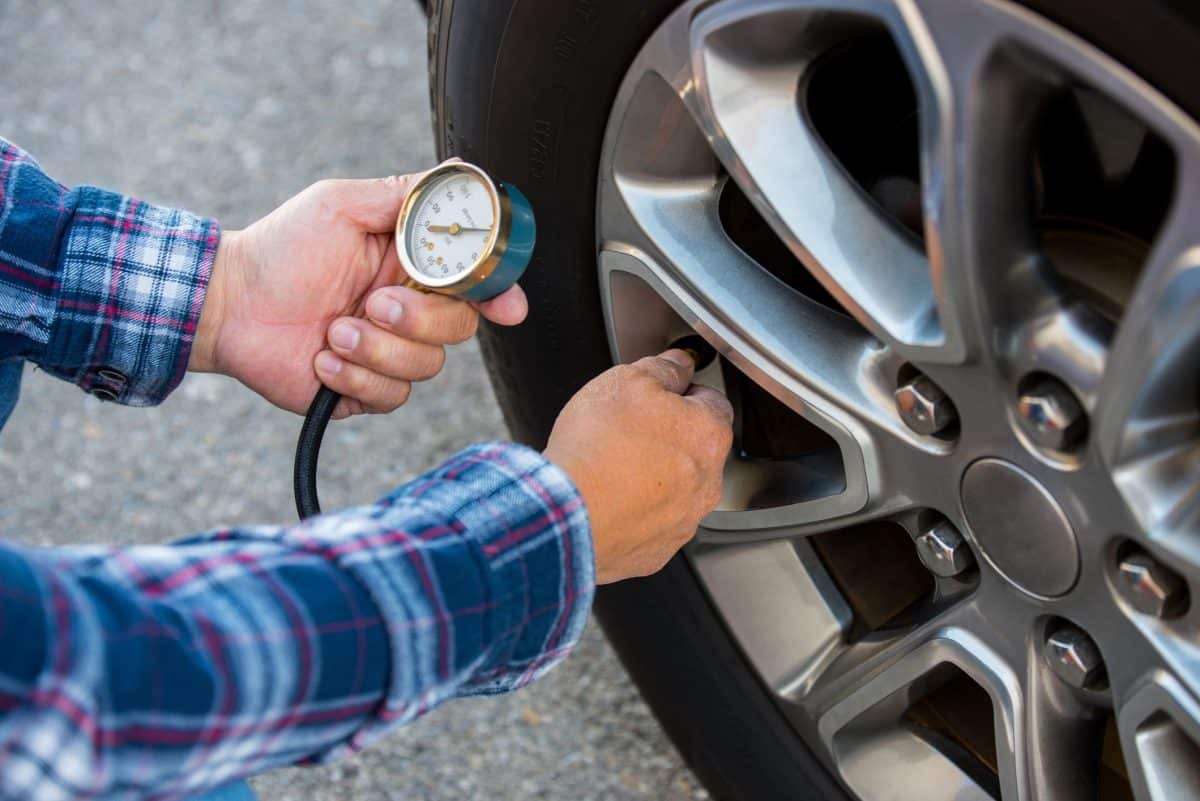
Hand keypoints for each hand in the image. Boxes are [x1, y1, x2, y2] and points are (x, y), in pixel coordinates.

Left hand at [190, 169, 527, 417]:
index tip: (507, 307)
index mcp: (414, 267)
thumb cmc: (281, 248)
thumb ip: (404, 195)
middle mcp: (410, 311)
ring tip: (331, 332)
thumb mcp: (342, 205)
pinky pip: (391, 395)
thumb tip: (460, 173)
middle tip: (374, 303)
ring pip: (427, 365)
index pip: (475, 282)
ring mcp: (390, 353)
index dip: (499, 293)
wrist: (228, 303)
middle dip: (419, 318)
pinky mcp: (366, 389)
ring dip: (375, 349)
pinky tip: (320, 359)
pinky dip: (353, 377)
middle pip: (460, 327)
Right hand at [544, 350, 733, 583]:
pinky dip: (633, 513)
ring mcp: (682, 522)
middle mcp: (707, 484)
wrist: (564, 513)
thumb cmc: (597, 447)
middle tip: (626, 431)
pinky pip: (650, 525)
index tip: (658, 395)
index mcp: (709, 436)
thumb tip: (678, 364)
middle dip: (667, 439)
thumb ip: (663, 368)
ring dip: (651, 478)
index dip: (682, 394)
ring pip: (674, 491)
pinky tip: (607, 500)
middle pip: (694, 451)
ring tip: (611, 468)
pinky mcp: (655, 552)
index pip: (711, 403)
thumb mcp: (628, 380)